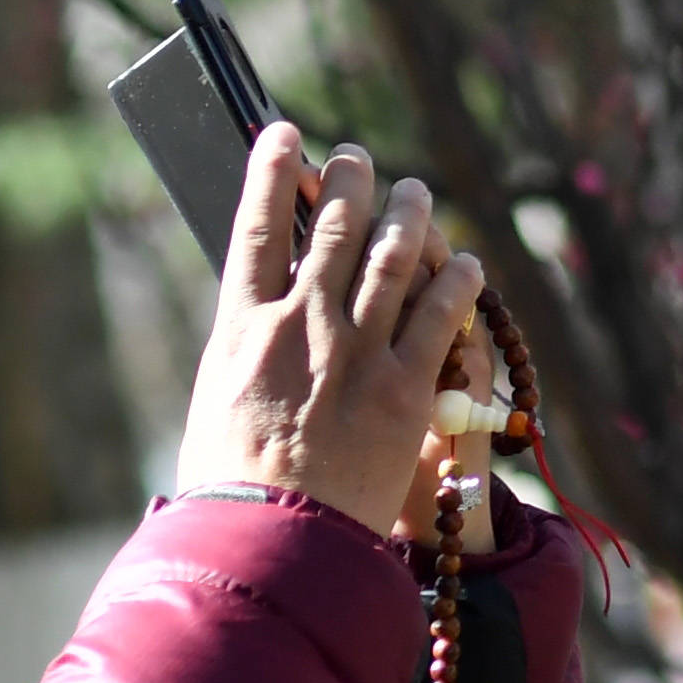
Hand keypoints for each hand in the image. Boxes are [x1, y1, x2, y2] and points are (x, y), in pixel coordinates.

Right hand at [177, 122, 486, 525]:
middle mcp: (302, 326)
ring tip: (415, 191)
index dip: (269, 172)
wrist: (272, 547)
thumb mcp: (216, 408)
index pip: (254, 229)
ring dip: (408, 214)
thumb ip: (244, 356)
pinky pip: (441, 313)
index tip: (283, 135)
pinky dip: (456, 279)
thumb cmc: (229, 492)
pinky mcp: (406, 385)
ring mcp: (357, 351)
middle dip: (348, 180)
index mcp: (242, 330)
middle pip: (331, 227)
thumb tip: (255, 324)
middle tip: (356, 157)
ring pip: (392, 255)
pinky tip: (466, 262)